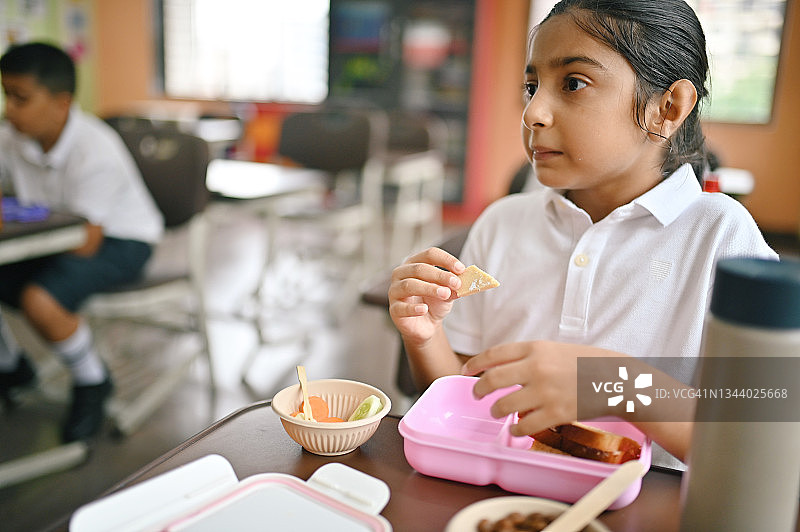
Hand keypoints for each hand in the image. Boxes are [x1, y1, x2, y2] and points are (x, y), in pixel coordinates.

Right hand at [388, 247, 464, 346]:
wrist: (426, 325)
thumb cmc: (435, 302)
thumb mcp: (448, 292)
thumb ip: (455, 285)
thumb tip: (467, 279)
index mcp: (415, 263)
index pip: (429, 254)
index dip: (446, 260)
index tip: (462, 269)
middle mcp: (401, 274)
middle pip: (419, 268)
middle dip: (440, 275)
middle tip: (456, 283)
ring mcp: (395, 291)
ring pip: (409, 285)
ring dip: (429, 288)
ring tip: (445, 294)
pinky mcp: (394, 310)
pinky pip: (401, 307)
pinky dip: (414, 308)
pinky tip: (425, 310)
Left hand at [462, 341, 616, 436]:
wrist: (618, 378)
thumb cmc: (586, 363)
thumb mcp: (555, 349)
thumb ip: (529, 356)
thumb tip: (500, 366)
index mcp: (536, 348)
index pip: (494, 354)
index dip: (475, 363)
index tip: (467, 371)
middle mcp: (536, 368)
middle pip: (493, 380)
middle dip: (479, 390)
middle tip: (477, 395)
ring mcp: (545, 391)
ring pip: (505, 405)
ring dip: (497, 410)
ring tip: (498, 411)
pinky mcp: (556, 413)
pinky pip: (525, 425)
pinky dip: (517, 429)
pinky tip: (518, 429)